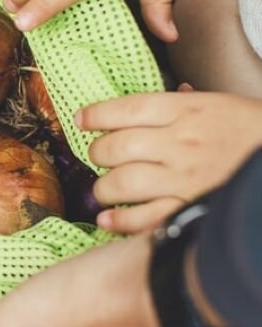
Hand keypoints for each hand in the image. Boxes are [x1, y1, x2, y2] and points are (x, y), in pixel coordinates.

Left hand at [0, 234, 169, 326]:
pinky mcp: (153, 296)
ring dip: (75, 281)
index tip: (4, 296)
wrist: (171, 278)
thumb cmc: (98, 311)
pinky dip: (103, 267)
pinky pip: (118, 282)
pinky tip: (94, 251)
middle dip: (47, 298)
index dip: (11, 323)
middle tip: (33, 271)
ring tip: (61, 259)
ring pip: (92, 304)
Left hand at [79, 92, 261, 232]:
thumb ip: (179, 105)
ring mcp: (186, 179)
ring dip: (103, 188)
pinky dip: (119, 221)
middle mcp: (183, 143)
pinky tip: (108, 219)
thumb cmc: (253, 132)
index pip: (127, 108)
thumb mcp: (219, 105)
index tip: (82, 119)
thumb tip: (140, 105)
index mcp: (189, 111)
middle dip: (97, 153)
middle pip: (116, 146)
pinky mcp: (192, 208)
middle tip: (98, 157)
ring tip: (105, 189)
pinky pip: (144, 219)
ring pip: (122, 183)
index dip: (96, 115)